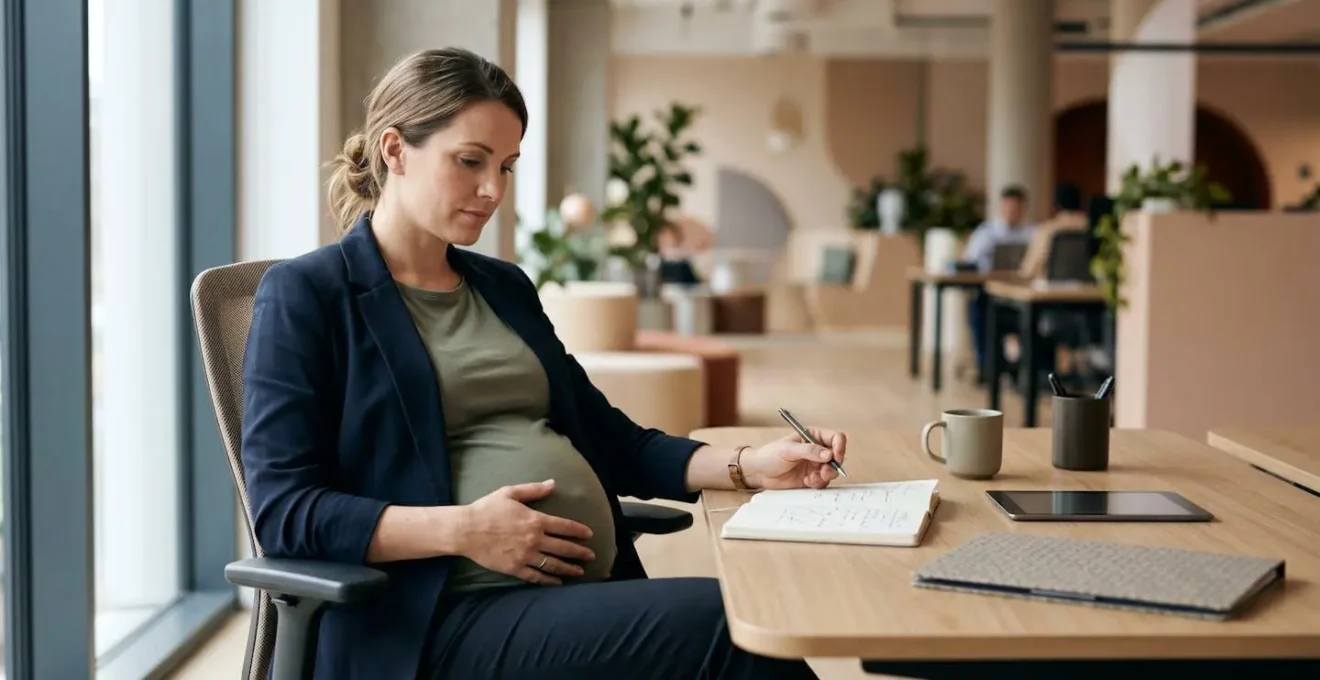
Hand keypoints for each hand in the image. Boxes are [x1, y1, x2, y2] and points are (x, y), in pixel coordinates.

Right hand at [456, 480, 595, 585]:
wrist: (466, 530)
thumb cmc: (487, 509)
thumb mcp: (510, 493)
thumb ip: (534, 489)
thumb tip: (553, 483)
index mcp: (535, 520)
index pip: (565, 526)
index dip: (579, 531)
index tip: (590, 535)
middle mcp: (534, 539)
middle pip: (563, 548)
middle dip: (580, 552)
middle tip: (591, 556)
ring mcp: (525, 555)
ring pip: (553, 564)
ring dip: (569, 568)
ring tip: (580, 572)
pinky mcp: (515, 568)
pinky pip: (536, 576)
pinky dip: (548, 580)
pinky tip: (557, 582)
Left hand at [741, 427, 846, 489]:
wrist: (758, 472)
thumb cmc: (769, 455)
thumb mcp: (788, 449)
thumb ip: (809, 450)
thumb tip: (829, 454)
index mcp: (813, 436)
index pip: (835, 438)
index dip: (839, 446)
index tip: (835, 456)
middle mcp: (817, 450)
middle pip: (838, 456)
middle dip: (833, 465)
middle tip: (823, 471)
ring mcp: (815, 465)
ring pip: (832, 471)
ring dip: (825, 476)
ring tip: (812, 478)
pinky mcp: (811, 478)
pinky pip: (823, 482)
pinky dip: (817, 483)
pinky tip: (806, 481)